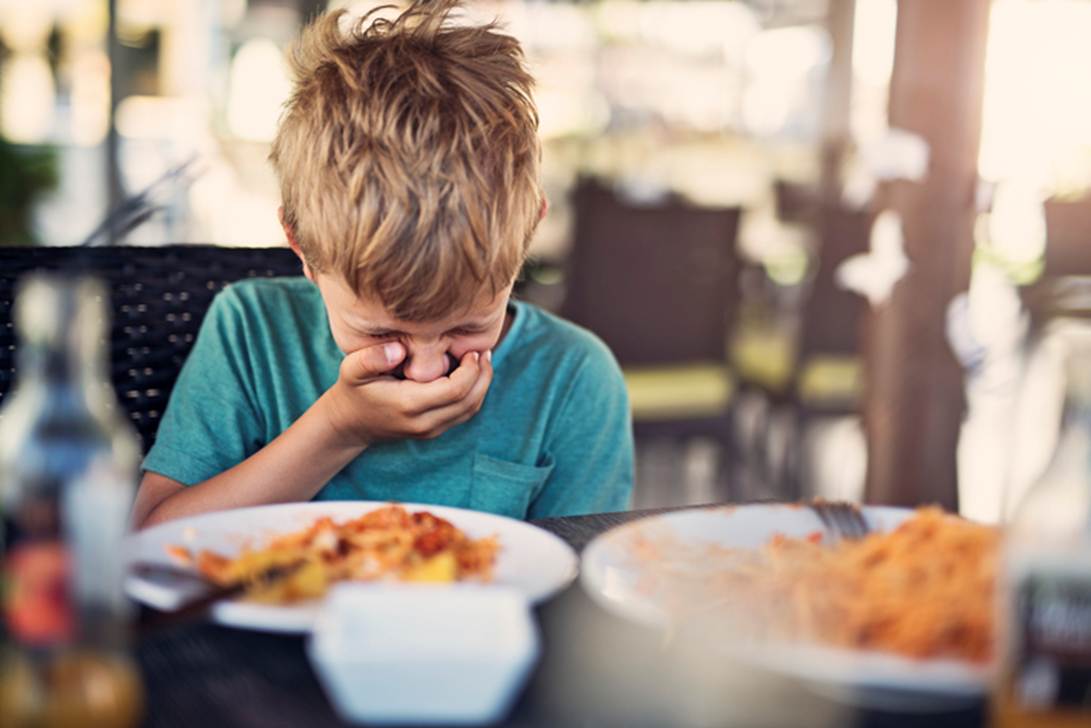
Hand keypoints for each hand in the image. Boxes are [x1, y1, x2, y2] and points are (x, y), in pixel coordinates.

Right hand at [319, 341, 493, 446]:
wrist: (350, 424)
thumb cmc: (353, 390)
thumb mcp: (352, 369)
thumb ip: (372, 357)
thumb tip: (400, 350)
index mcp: (409, 405)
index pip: (456, 390)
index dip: (471, 370)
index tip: (471, 349)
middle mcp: (424, 422)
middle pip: (470, 402)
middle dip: (483, 375)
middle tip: (484, 351)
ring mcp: (430, 430)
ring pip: (470, 410)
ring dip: (481, 385)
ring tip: (482, 360)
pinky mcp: (433, 430)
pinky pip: (463, 414)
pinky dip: (473, 394)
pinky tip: (471, 373)